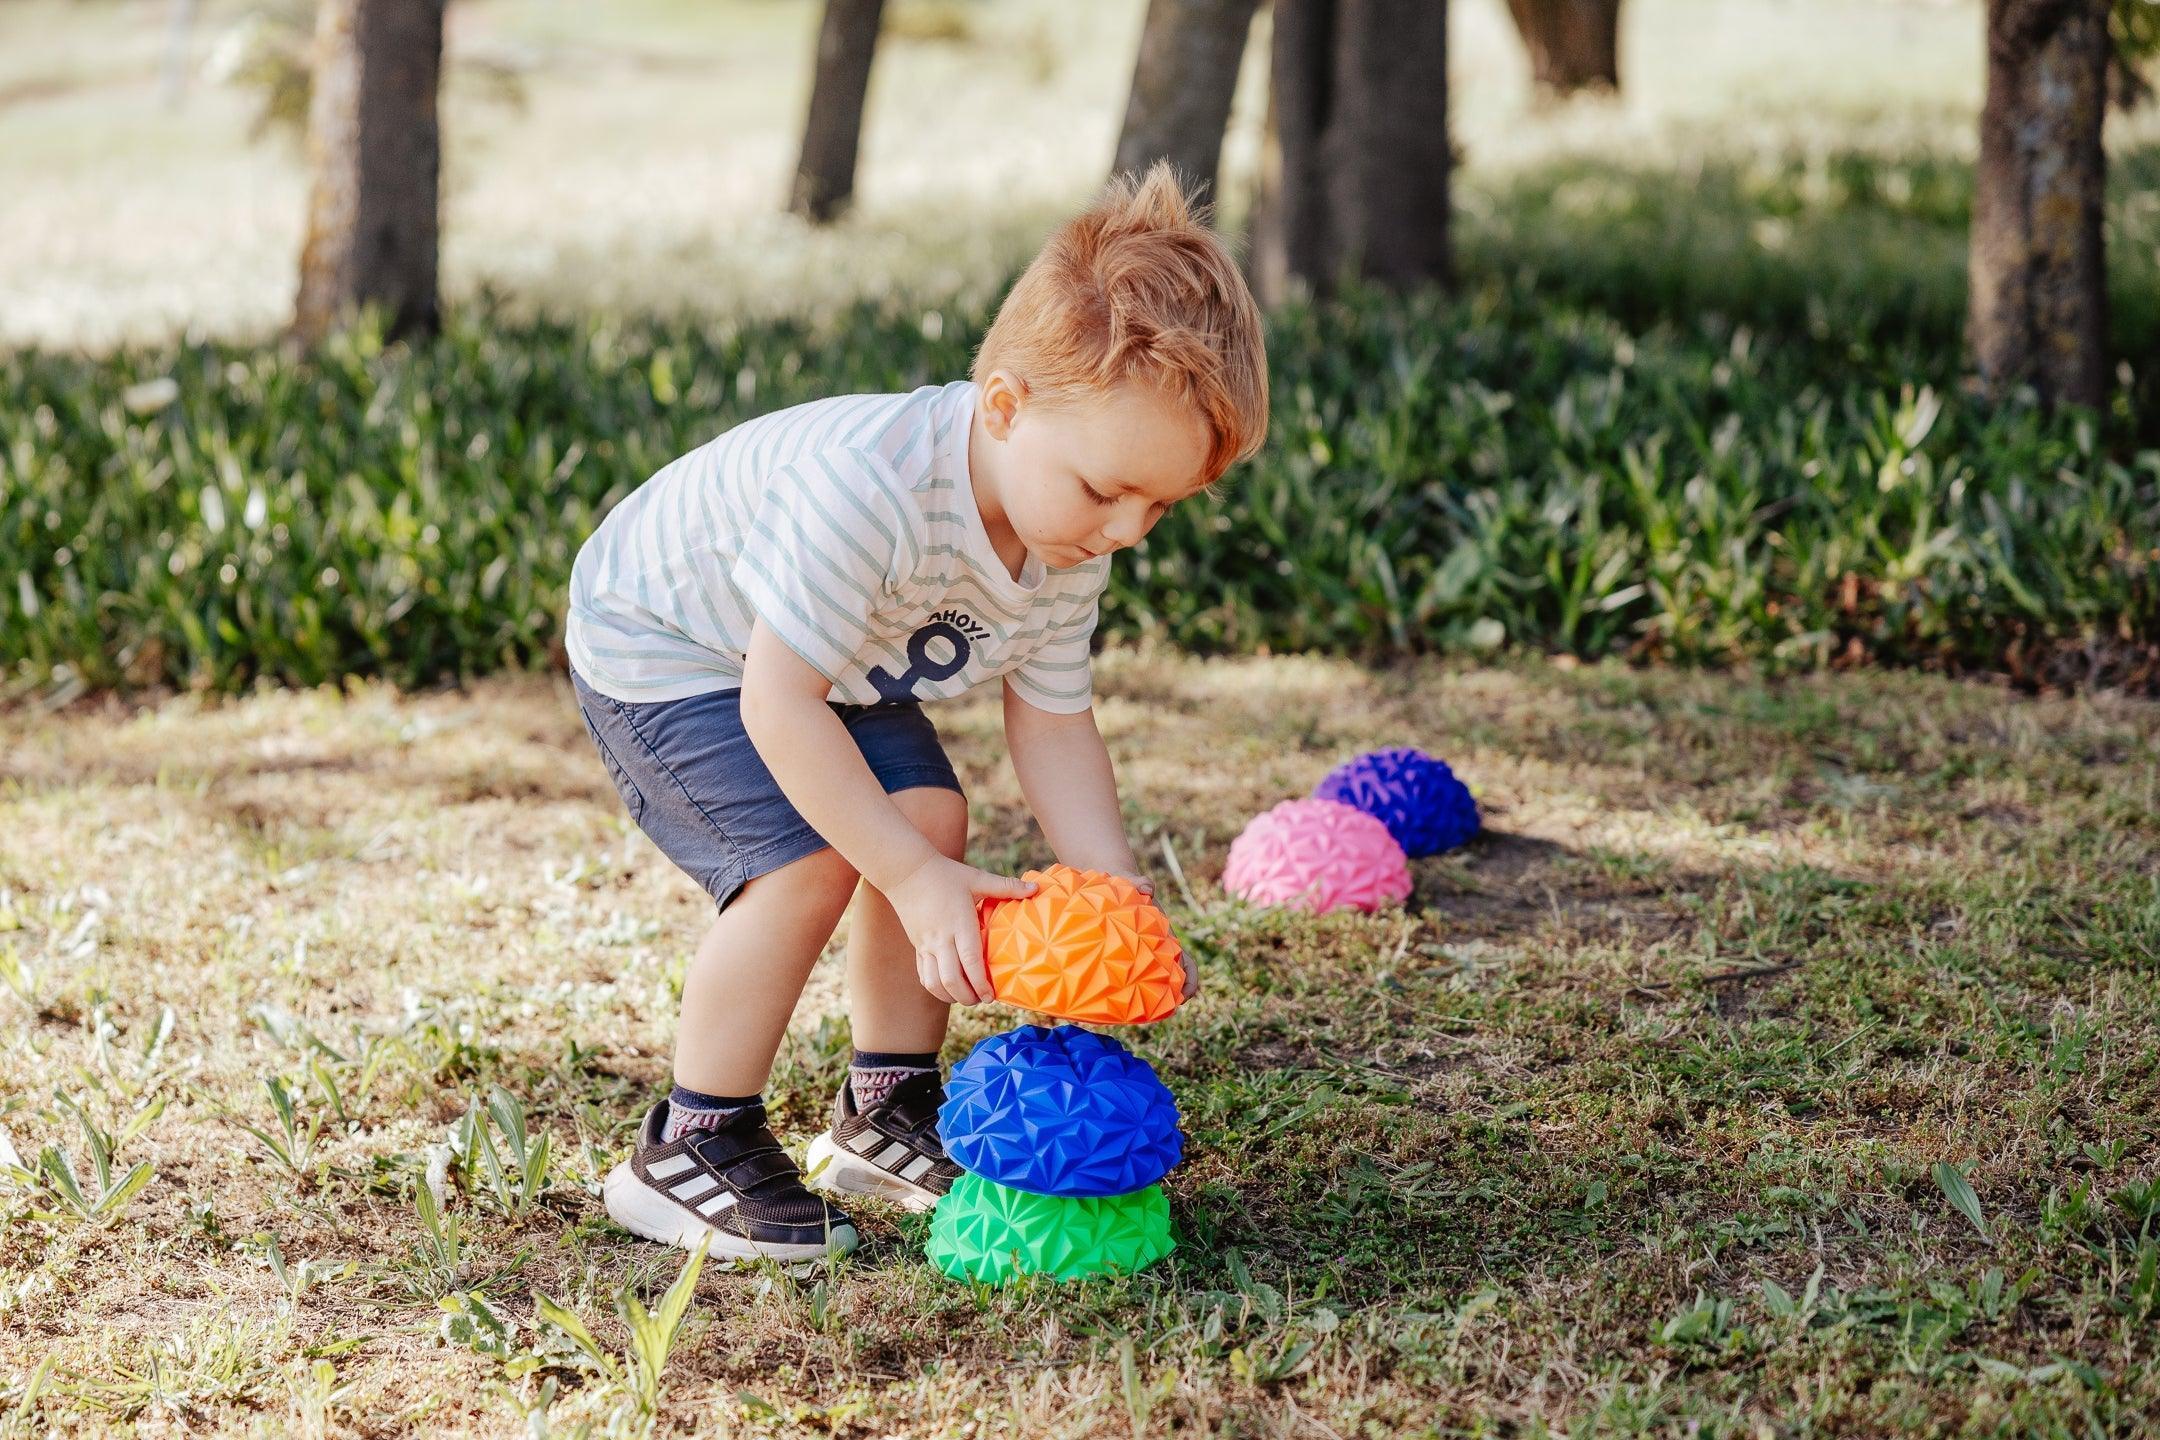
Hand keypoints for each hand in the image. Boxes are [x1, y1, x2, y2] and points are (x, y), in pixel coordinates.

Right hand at [888, 855, 1035, 1005]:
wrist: (906, 871)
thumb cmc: (946, 874)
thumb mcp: (977, 878)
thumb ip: (1006, 886)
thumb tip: (1036, 888)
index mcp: (959, 924)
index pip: (970, 962)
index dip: (981, 983)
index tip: (992, 995)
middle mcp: (941, 938)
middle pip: (951, 980)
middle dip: (968, 996)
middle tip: (983, 999)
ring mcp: (925, 944)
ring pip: (933, 982)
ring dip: (950, 996)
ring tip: (967, 997)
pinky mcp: (917, 945)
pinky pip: (923, 974)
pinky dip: (935, 987)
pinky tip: (948, 988)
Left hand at [1109, 868, 1196, 1000]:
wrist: (1114, 884)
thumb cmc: (1127, 886)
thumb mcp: (1133, 883)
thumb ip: (1140, 883)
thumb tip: (1147, 888)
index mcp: (1165, 938)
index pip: (1185, 962)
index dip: (1190, 978)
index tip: (1187, 993)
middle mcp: (1157, 950)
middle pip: (1173, 978)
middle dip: (1173, 996)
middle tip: (1166, 1010)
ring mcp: (1142, 955)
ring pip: (1154, 981)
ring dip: (1153, 997)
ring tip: (1142, 1013)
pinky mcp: (1126, 956)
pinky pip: (1132, 977)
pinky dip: (1133, 991)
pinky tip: (1118, 1002)